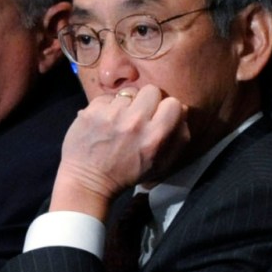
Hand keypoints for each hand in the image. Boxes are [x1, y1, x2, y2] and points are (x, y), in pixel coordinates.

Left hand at [50, 85, 189, 218]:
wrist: (87, 181)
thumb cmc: (126, 174)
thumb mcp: (162, 164)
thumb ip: (180, 137)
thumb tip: (183, 109)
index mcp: (155, 136)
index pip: (174, 103)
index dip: (167, 109)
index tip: (158, 117)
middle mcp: (135, 122)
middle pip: (151, 90)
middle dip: (147, 102)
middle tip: (138, 116)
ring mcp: (111, 115)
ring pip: (128, 93)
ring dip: (125, 105)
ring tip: (118, 121)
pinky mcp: (91, 112)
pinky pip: (106, 98)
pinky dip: (106, 107)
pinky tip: (103, 122)